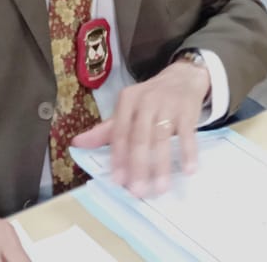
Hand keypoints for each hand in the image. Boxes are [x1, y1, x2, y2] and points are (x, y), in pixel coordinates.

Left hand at [71, 60, 209, 197]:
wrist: (183, 77)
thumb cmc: (151, 99)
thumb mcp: (128, 109)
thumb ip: (106, 129)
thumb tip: (77, 143)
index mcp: (127, 101)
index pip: (120, 132)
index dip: (118, 157)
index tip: (118, 181)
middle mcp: (146, 101)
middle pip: (140, 137)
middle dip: (138, 165)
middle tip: (137, 190)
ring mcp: (168, 105)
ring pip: (162, 138)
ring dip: (161, 165)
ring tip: (160, 188)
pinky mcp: (187, 110)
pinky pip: (187, 134)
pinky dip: (188, 152)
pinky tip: (189, 171)